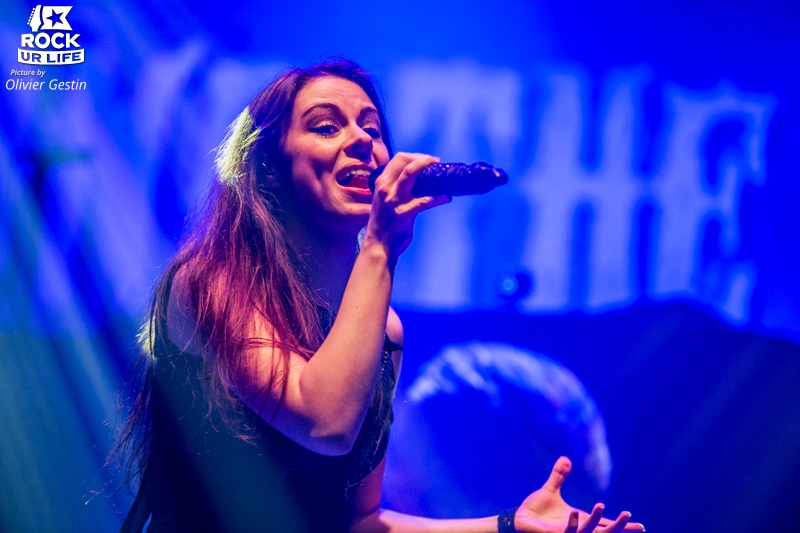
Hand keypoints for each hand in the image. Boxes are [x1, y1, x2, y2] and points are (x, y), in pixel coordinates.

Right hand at [363, 152, 450, 261]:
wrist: (378, 246)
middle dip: (424, 159)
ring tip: (442, 172)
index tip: (426, 160)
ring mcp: (394, 200)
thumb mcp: (383, 201)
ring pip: (412, 173)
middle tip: (436, 163)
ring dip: (428, 168)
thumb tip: (417, 181)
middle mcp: (385, 188)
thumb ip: (394, 189)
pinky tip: (446, 197)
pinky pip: (425, 200)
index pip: (398, 159)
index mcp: (381, 183)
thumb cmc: (384, 224)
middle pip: (406, 161)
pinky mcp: (403, 213)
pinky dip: (439, 197)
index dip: (415, 156)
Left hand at [514, 457, 644, 532]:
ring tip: (603, 505)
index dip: (621, 524)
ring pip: (589, 531)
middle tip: (631, 518)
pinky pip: (568, 532)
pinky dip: (573, 524)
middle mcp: (576, 528)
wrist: (517, 519)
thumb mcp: (549, 490)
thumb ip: (558, 476)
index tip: (641, 525)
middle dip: (618, 526)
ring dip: (596, 521)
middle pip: (603, 530)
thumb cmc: (534, 509)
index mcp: (579, 520)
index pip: (604, 523)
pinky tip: (575, 513)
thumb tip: (565, 459)